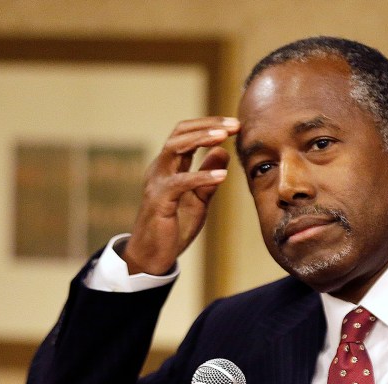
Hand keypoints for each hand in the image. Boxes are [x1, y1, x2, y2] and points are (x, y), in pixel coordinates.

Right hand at [123, 117, 238, 274]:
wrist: (152, 255)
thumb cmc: (174, 226)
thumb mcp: (197, 199)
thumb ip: (207, 176)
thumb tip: (223, 152)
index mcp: (169, 166)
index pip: (185, 134)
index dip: (209, 125)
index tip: (235, 124)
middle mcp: (160, 169)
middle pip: (179, 133)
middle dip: (207, 126)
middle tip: (234, 125)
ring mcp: (157, 183)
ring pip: (174, 148)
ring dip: (201, 139)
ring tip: (225, 137)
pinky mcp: (159, 201)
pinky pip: (181, 182)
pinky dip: (202, 176)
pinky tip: (222, 176)